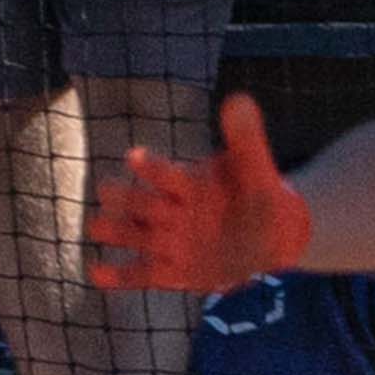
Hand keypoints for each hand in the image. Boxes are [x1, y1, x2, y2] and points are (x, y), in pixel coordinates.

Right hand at [86, 94, 310, 296]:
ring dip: (115, 229)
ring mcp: (170, 243)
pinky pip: (139, 274)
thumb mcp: (261, 178)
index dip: (152, 167)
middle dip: (124, 198)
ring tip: (96, 227)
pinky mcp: (171, 273)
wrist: (277, 255)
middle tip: (107, 191)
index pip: (167, 174)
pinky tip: (97, 273)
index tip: (134, 157)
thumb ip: (247, 143)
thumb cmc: (268, 211)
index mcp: (192, 186)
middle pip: (141, 203)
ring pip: (133, 234)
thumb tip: (238, 99)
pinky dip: (117, 275)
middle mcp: (174, 211)